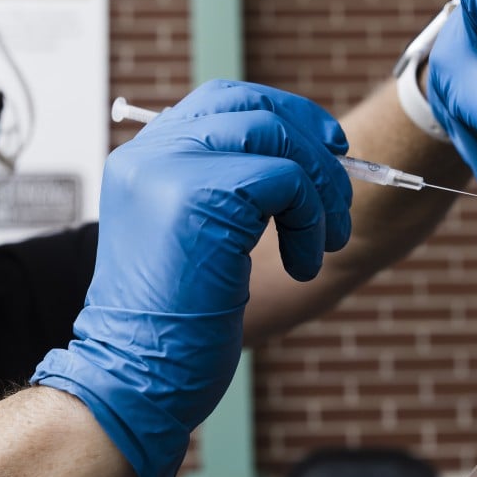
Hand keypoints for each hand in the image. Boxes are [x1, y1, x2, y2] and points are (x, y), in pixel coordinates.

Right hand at [32, 80, 351, 476]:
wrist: (134, 376)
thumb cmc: (171, 323)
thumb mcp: (189, 238)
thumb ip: (220, 188)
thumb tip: (300, 158)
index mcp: (143, 160)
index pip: (221, 100)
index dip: (281, 113)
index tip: (323, 146)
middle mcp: (151, 153)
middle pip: (252, 104)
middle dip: (311, 138)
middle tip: (341, 182)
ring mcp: (172, 169)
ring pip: (277, 138)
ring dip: (320, 189)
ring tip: (324, 242)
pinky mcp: (202, 195)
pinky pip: (287, 179)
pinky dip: (311, 221)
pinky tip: (303, 265)